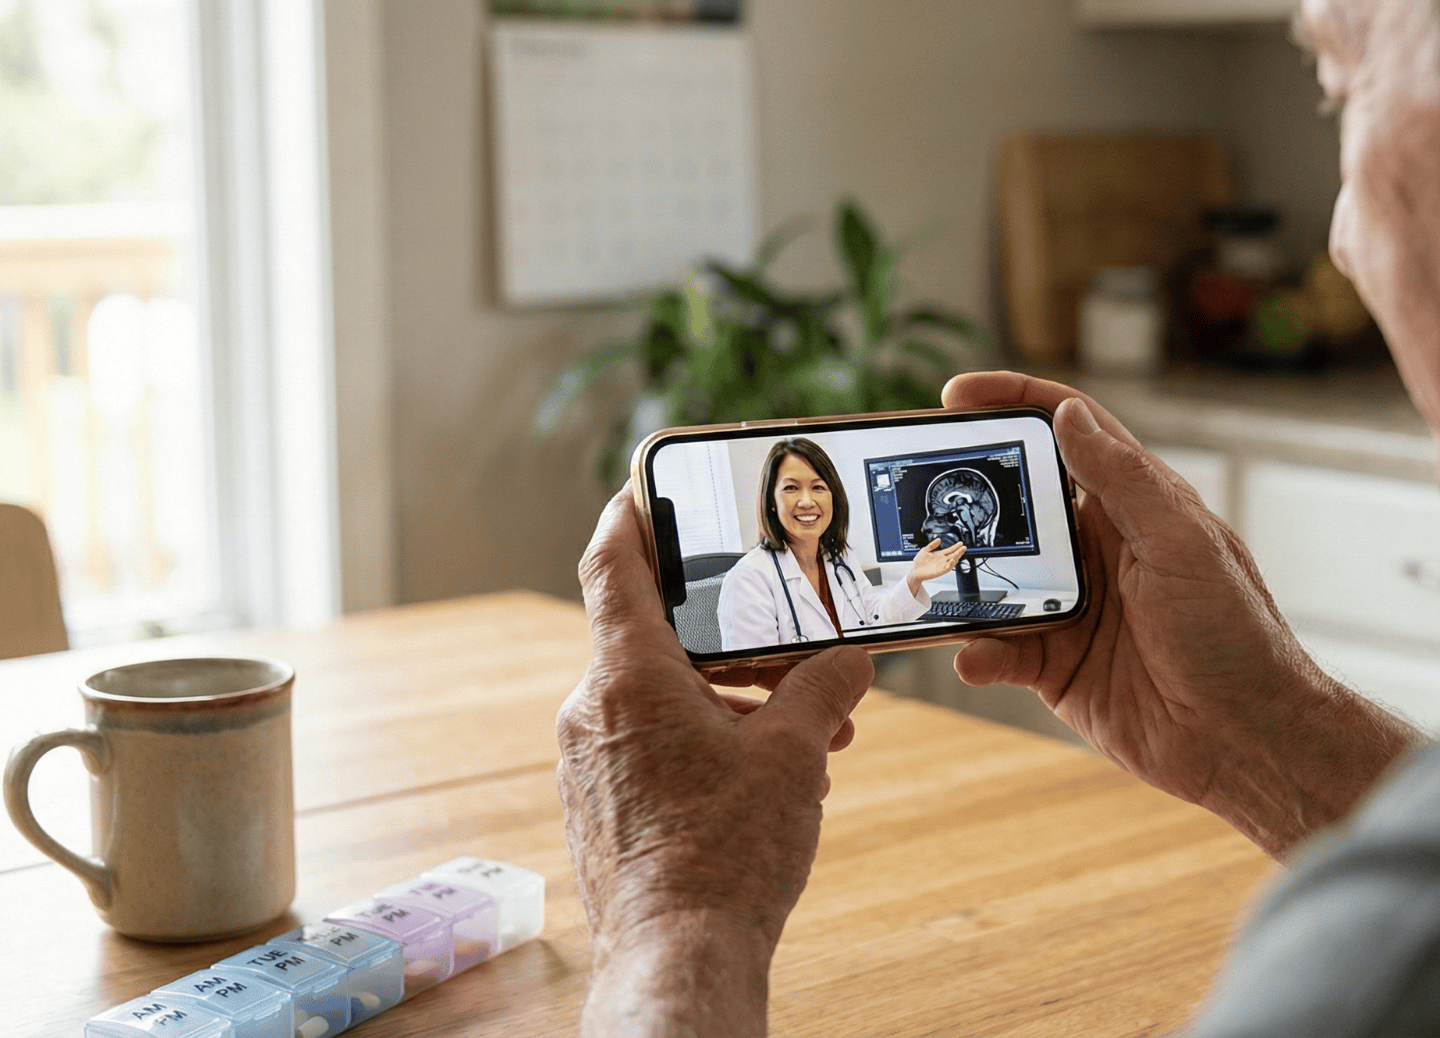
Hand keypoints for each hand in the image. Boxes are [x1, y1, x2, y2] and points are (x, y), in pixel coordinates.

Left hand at [556, 486, 874, 1036]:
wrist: (678, 958)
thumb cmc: (726, 855)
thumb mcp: (795, 755)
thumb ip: (824, 690)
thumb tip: (850, 661)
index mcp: (627, 677)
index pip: (613, 563)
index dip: (633, 512)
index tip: (650, 483)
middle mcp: (593, 711)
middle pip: (653, 635)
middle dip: (730, 634)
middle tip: (786, 631)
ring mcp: (589, 763)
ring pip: (660, 696)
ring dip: (730, 696)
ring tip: (804, 722)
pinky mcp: (600, 805)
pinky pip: (651, 743)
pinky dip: (707, 737)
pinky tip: (769, 770)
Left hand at [904, 538, 965, 594]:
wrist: (914, 571)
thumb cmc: (919, 562)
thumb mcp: (925, 550)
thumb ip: (932, 545)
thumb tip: (939, 539)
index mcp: (939, 555)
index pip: (950, 550)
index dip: (955, 547)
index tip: (960, 543)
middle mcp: (942, 560)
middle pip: (953, 555)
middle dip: (959, 551)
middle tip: (964, 547)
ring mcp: (942, 566)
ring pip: (952, 561)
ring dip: (956, 557)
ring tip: (960, 553)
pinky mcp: (940, 571)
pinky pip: (947, 568)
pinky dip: (950, 564)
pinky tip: (952, 560)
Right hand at [942, 372, 1419, 857]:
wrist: (1246, 741)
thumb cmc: (1234, 634)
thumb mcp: (1181, 543)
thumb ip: (1122, 480)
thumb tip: (1070, 414)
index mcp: (1132, 506)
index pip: (1067, 433)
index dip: (1014, 403)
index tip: (956, 395)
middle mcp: (1097, 549)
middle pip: (1014, 503)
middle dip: (962, 494)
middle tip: (910, 489)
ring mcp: (1071, 608)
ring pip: (993, 578)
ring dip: (955, 578)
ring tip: (916, 575)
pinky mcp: (1055, 666)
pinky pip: (998, 651)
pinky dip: (978, 653)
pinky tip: (974, 659)